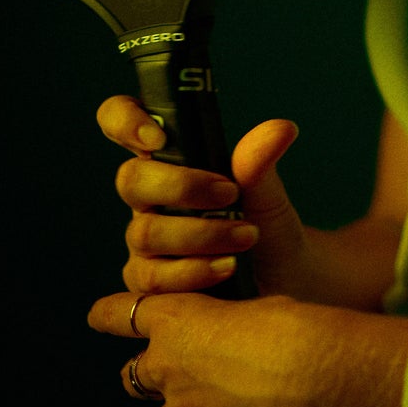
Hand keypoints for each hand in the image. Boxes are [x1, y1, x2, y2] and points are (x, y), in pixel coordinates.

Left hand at [87, 287, 310, 406]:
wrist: (301, 372)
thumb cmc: (286, 325)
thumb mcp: (253, 306)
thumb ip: (231, 324)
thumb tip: (242, 340)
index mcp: (175, 319)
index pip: (121, 314)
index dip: (108, 316)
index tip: (96, 316)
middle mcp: (165, 366)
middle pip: (136, 376)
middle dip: (149, 378)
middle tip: (176, 377)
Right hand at [97, 96, 313, 298]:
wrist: (284, 286)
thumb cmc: (269, 233)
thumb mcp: (270, 197)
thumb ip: (262, 163)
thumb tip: (281, 129)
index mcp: (171, 160)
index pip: (123, 122)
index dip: (124, 119)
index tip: (157, 137)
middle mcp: (151, 198)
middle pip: (130, 179)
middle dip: (180, 186)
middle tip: (230, 194)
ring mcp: (146, 242)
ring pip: (144, 233)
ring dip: (199, 234)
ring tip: (247, 236)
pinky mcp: (149, 284)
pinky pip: (152, 279)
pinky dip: (194, 272)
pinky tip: (228, 267)